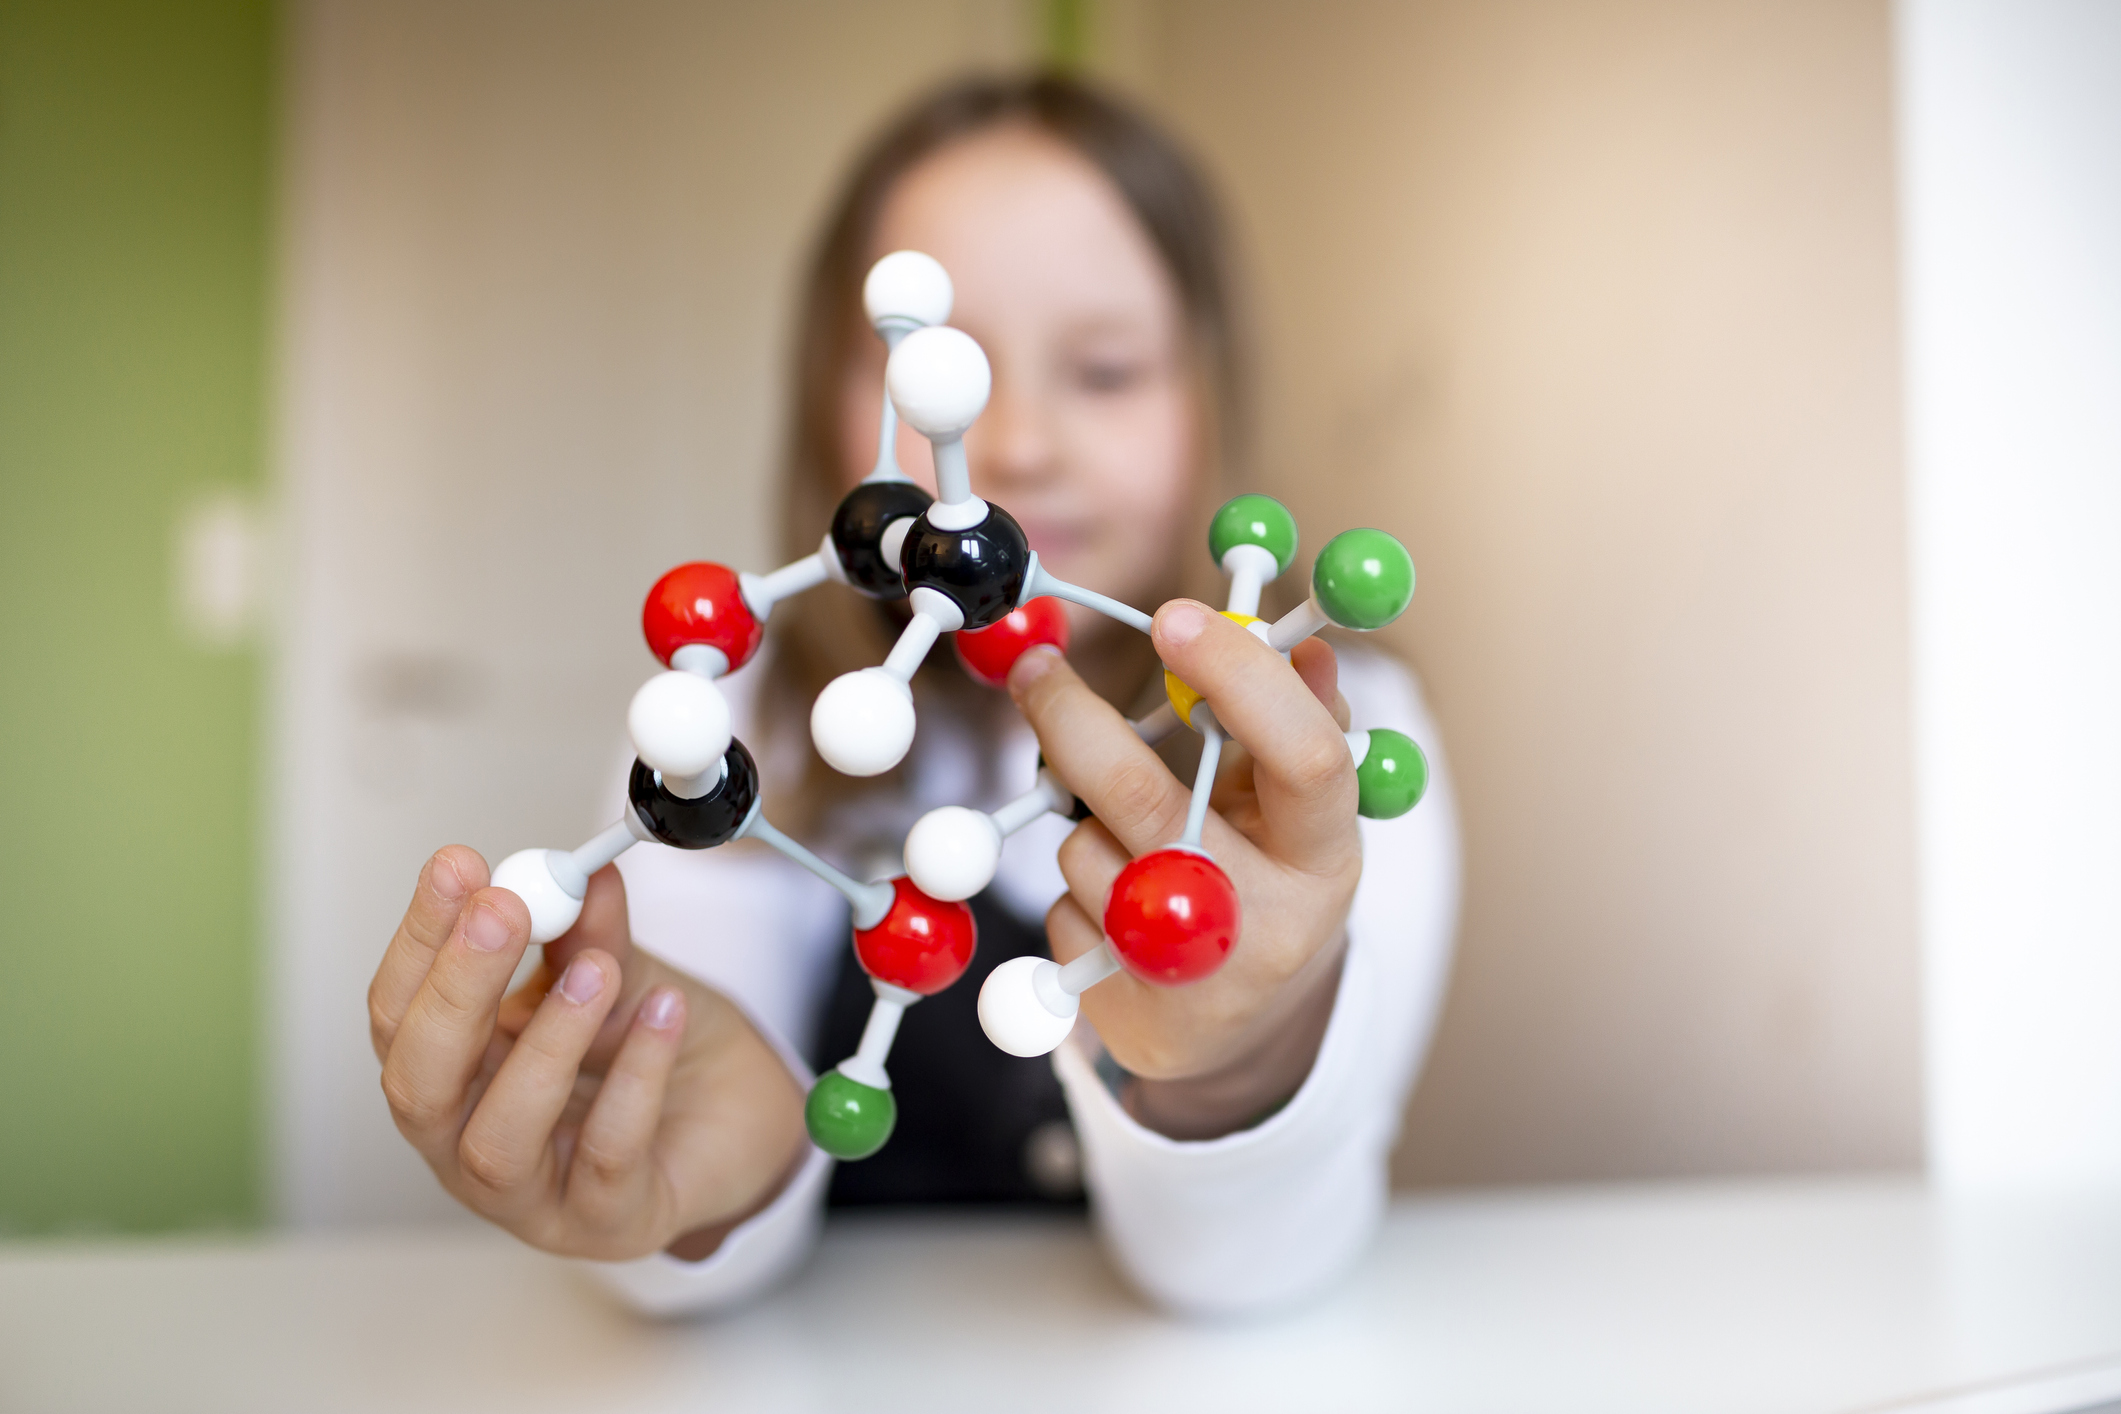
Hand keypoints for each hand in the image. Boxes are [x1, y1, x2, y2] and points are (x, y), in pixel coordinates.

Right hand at [368, 847, 808, 1261]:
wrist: (739, 1119)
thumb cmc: (657, 1051)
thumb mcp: (620, 976)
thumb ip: (590, 935)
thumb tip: (579, 875)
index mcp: (454, 1072)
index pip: (401, 1011)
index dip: (421, 939)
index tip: (457, 867)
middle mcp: (468, 1141)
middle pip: (421, 1081)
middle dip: (456, 991)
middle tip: (504, 911)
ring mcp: (533, 1196)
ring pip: (499, 1137)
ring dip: (544, 1044)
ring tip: (595, 972)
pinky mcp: (608, 1223)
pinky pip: (608, 1155)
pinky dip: (635, 1078)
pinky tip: (664, 1015)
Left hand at [1008, 599, 1359, 1139]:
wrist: (1240, 1031)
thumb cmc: (1270, 884)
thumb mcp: (1300, 816)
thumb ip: (1298, 724)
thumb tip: (1303, 644)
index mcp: (1325, 858)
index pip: (1301, 756)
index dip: (1237, 676)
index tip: (1173, 615)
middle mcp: (1263, 924)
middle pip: (1142, 797)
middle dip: (1072, 718)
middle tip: (1035, 665)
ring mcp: (1183, 976)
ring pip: (1082, 849)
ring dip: (1082, 824)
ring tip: (1134, 848)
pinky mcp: (1115, 1010)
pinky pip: (1058, 909)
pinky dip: (1074, 890)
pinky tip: (1118, 915)